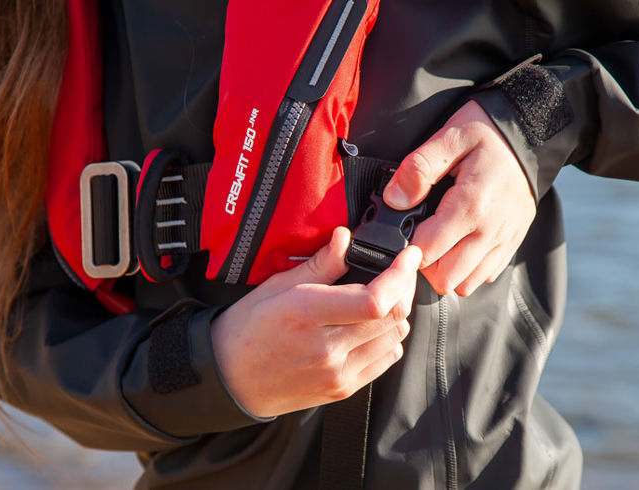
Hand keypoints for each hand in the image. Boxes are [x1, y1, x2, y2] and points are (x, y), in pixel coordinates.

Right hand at [211, 227, 421, 417]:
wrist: (230, 381)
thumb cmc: (248, 329)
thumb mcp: (276, 287)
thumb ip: (318, 264)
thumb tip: (346, 237)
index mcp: (307, 315)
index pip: (374, 299)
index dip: (401, 275)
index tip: (408, 256)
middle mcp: (327, 349)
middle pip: (393, 316)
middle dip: (404, 287)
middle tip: (398, 271)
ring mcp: (338, 373)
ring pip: (395, 337)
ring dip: (397, 312)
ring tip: (382, 296)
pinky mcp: (344, 389)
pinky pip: (386, 359)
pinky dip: (388, 337)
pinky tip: (370, 325)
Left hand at [383, 100, 534, 296]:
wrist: (531, 135)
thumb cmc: (488, 133)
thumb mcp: (449, 136)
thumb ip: (419, 168)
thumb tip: (394, 199)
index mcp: (471, 205)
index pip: (428, 252)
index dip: (408, 246)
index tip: (405, 229)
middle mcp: (490, 230)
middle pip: (446, 279)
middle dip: (426, 265)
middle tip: (420, 238)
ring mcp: (504, 239)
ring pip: (466, 283)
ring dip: (447, 270)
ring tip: (439, 242)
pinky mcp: (513, 242)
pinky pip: (486, 275)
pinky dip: (469, 268)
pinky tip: (460, 242)